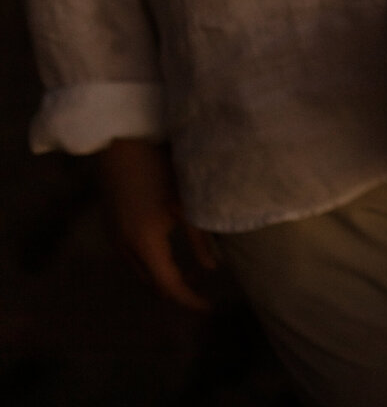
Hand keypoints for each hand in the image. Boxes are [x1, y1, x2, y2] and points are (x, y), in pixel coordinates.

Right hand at [99, 139, 217, 310]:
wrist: (123, 144)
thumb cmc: (161, 168)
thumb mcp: (187, 203)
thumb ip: (200, 238)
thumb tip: (211, 269)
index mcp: (146, 242)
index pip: (169, 286)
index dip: (190, 301)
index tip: (210, 307)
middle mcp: (126, 246)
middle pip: (152, 286)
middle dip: (178, 293)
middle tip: (203, 293)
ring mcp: (114, 238)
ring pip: (141, 274)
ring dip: (164, 280)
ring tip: (191, 275)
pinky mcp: (111, 228)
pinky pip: (133, 259)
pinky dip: (152, 266)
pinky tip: (170, 255)